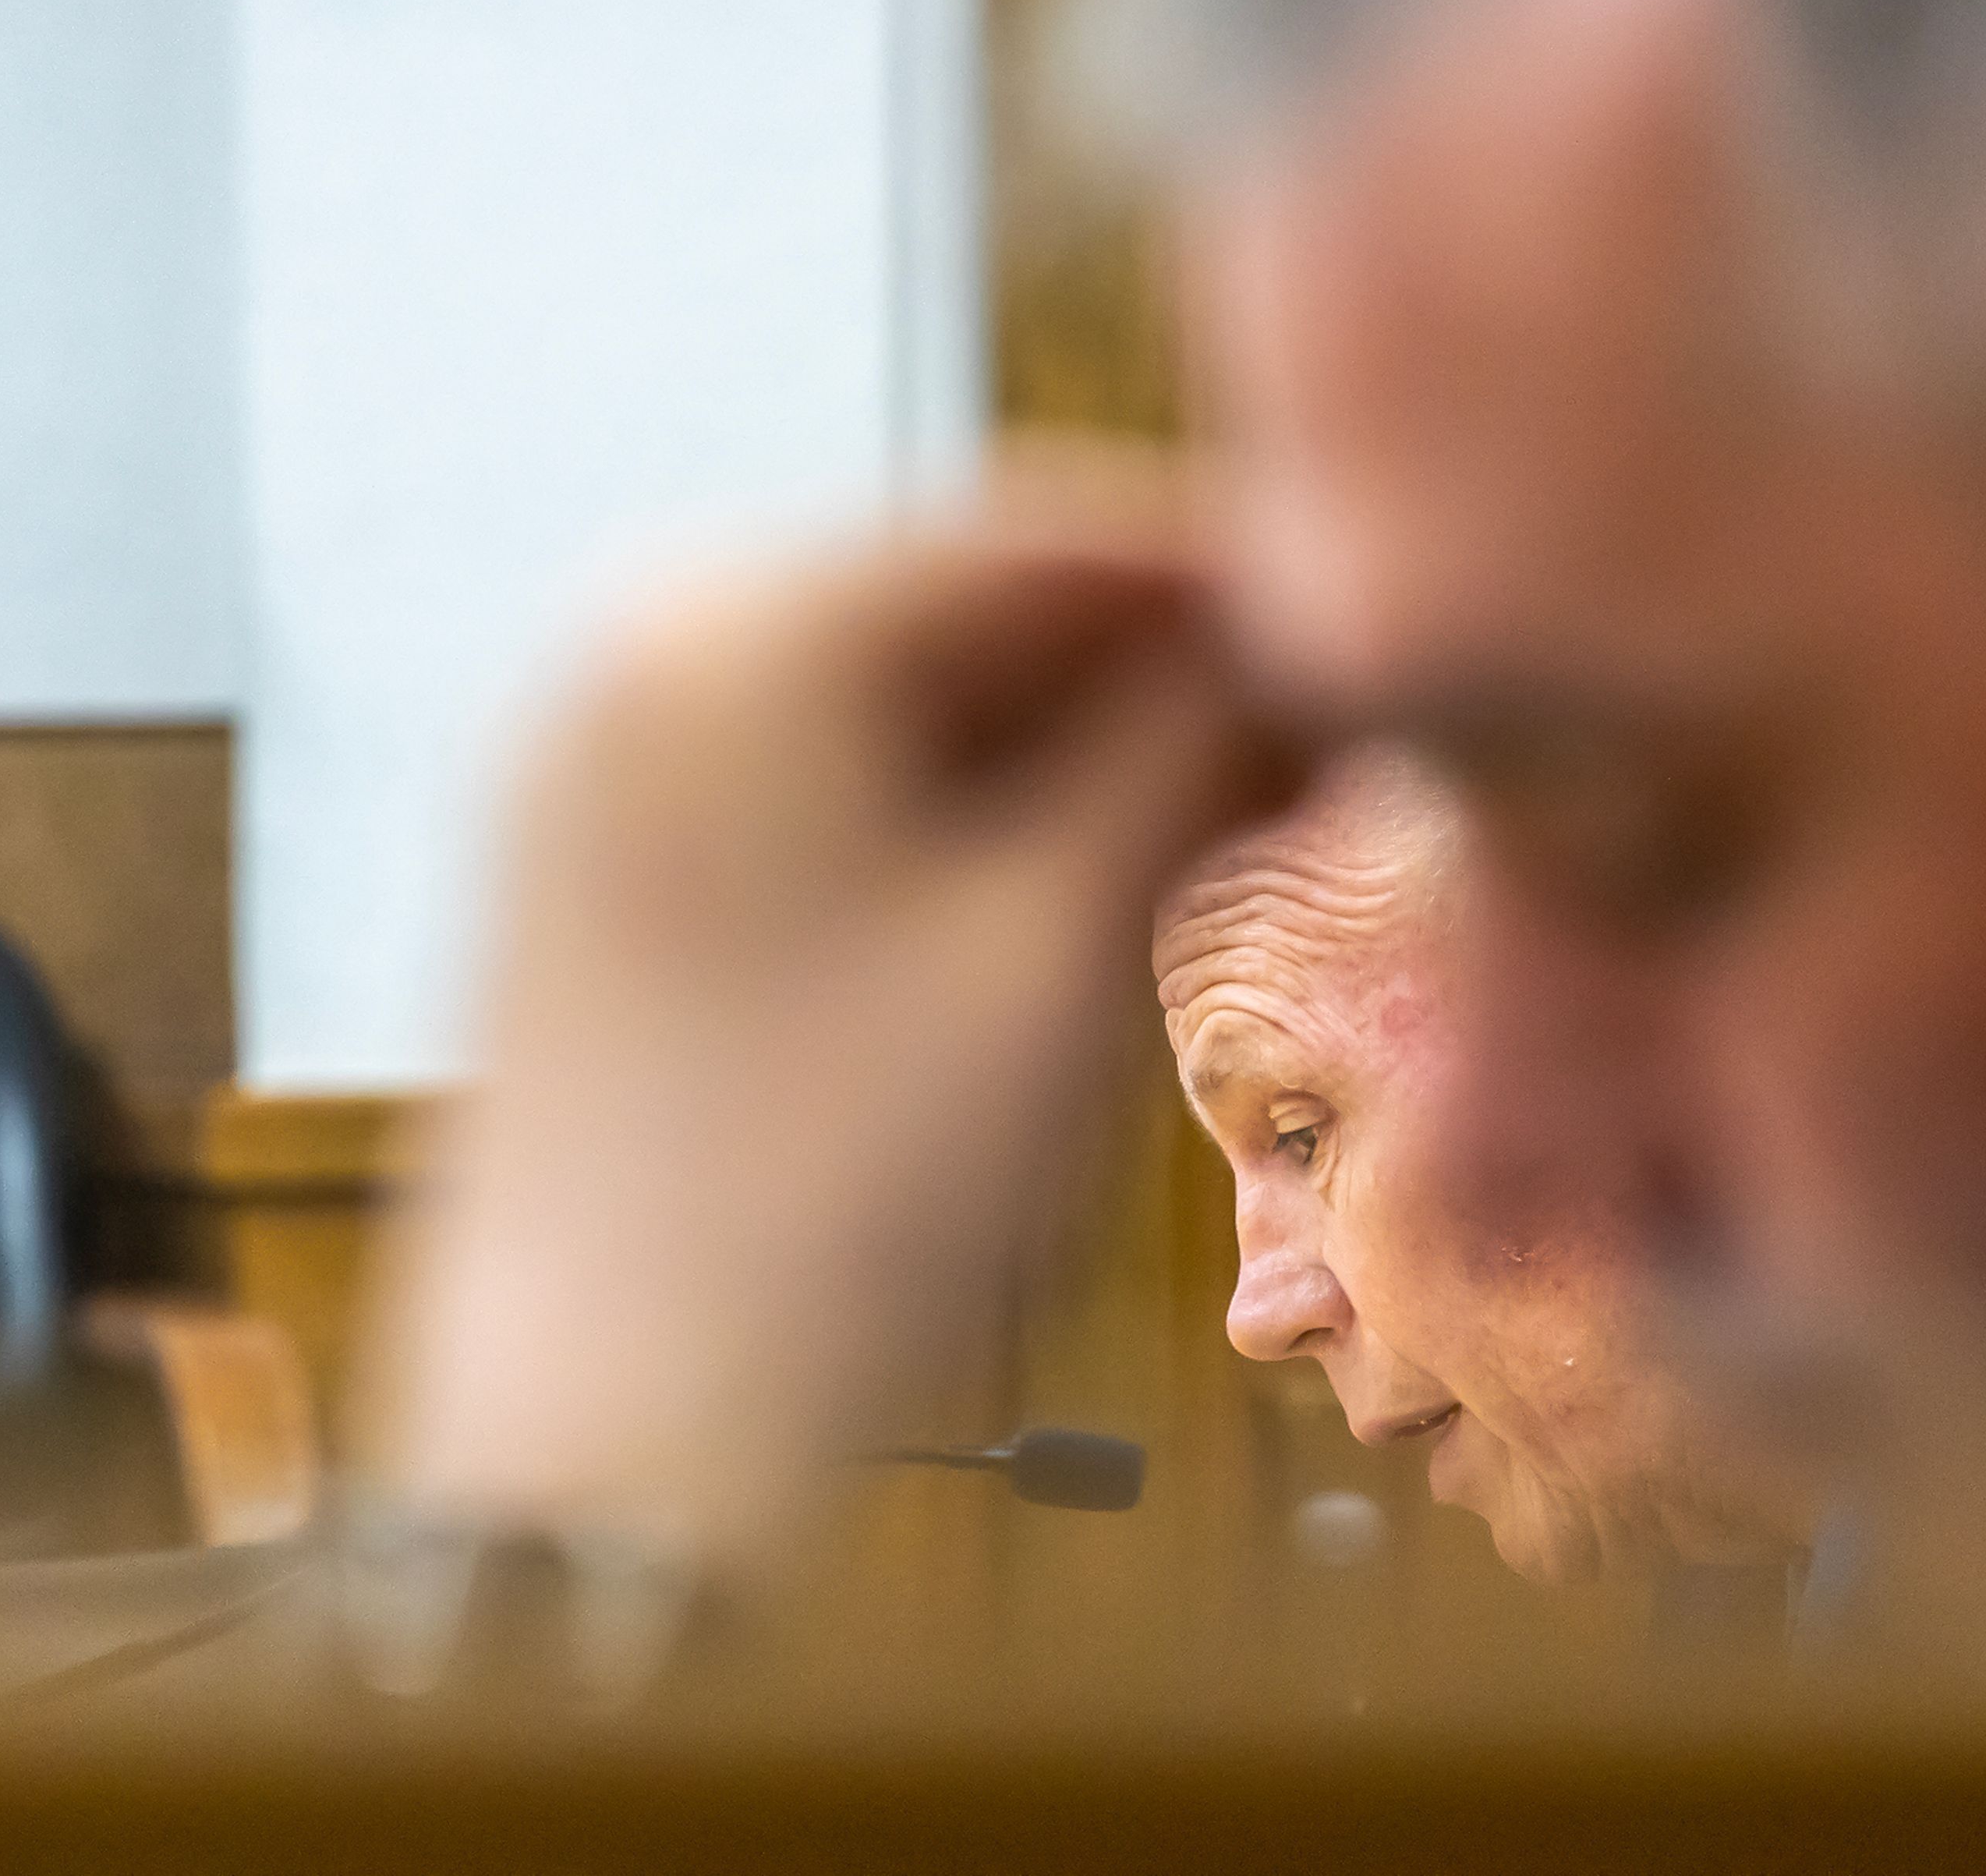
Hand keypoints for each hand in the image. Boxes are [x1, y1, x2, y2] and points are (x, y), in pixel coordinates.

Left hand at [355, 471, 1292, 1558]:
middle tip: (1336, 740)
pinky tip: (1090, 882)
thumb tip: (1319, 641)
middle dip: (1159, 676)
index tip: (1382, 623)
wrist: (609, 1457)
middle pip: (966, 610)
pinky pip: (827, 789)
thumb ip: (1194, 751)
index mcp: (723, 623)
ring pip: (904, 705)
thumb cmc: (840, 1202)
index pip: (1042, 527)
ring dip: (1077, 753)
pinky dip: (969, 819)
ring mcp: (603, 766)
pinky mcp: (609, 875)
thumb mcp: (1055, 947)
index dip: (1236, 572)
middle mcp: (632, 650)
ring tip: (1244, 819)